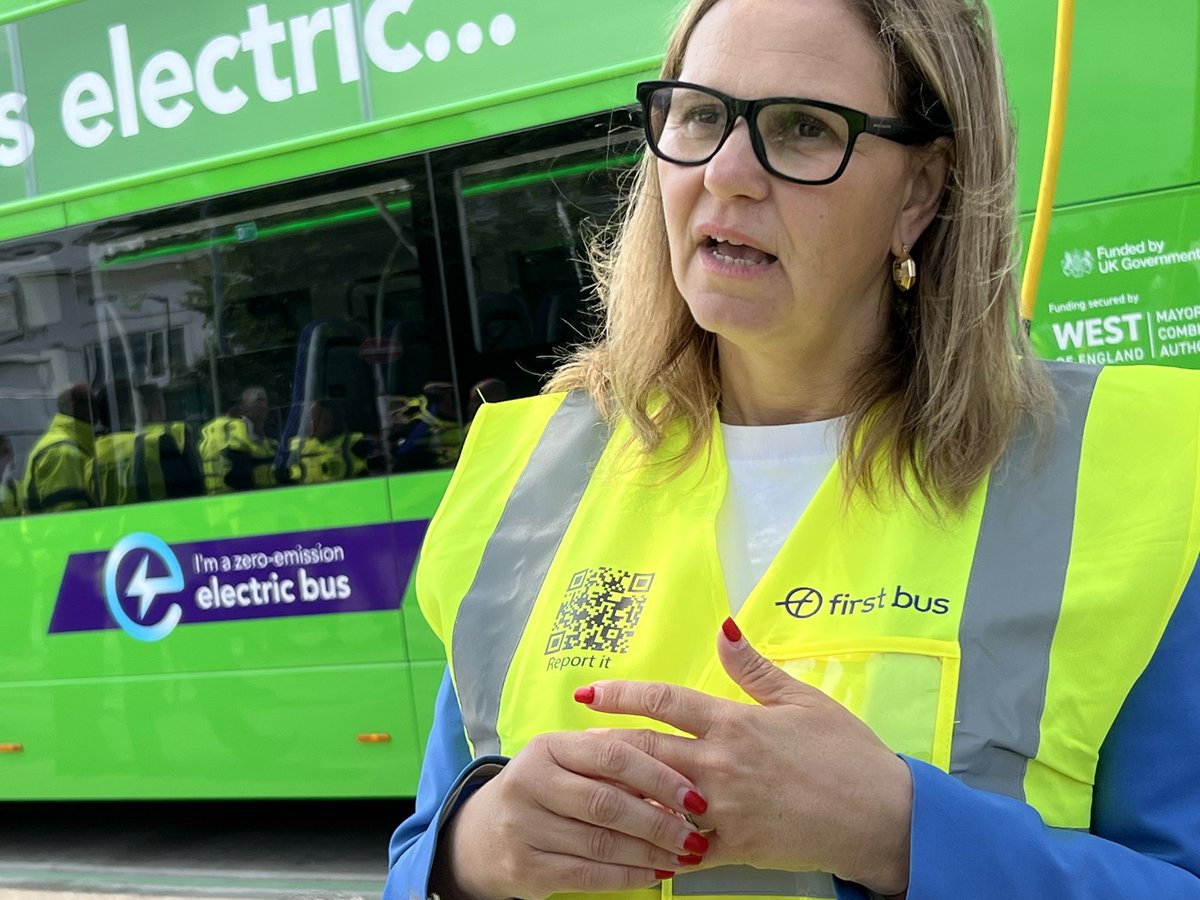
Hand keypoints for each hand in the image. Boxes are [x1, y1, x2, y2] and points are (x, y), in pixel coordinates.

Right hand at [439, 729, 715, 899]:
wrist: (481, 834)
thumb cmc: (545, 791)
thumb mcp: (568, 764)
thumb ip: (614, 766)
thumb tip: (678, 789)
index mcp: (547, 746)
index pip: (611, 755)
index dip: (658, 776)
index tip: (694, 796)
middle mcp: (529, 781)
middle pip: (606, 802)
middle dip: (659, 822)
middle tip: (694, 835)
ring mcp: (523, 826)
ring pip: (600, 843)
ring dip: (649, 853)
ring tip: (682, 856)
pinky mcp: (525, 867)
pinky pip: (586, 875)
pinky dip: (627, 877)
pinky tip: (653, 874)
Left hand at [578, 619, 912, 895]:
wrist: (882, 816)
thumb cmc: (847, 753)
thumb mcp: (803, 699)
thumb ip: (754, 668)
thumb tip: (722, 627)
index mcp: (736, 723)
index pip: (664, 702)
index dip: (621, 693)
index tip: (588, 692)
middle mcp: (721, 765)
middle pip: (645, 751)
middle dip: (605, 746)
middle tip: (573, 743)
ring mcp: (725, 810)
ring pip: (654, 800)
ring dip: (620, 793)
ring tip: (590, 787)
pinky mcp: (735, 849)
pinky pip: (681, 850)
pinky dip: (654, 844)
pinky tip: (630, 840)